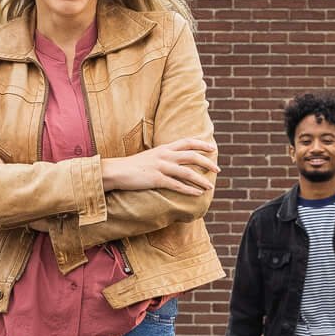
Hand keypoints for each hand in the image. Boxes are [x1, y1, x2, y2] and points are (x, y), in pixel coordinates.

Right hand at [101, 138, 216, 194]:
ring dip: (201, 179)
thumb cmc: (133, 165)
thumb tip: (176, 159)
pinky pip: (177, 185)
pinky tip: (197, 194)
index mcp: (164, 148)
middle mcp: (164, 155)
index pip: (187, 142)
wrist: (117, 171)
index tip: (213, 148)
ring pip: (187, 172)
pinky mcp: (156, 179)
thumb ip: (164, 155)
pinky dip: (189, 190)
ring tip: (210, 186)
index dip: (201, 144)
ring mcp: (161, 167)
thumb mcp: (151, 155)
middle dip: (207, 162)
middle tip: (217, 169)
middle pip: (191, 156)